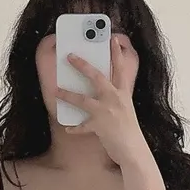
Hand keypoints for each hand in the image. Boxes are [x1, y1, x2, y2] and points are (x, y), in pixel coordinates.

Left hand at [57, 34, 144, 164]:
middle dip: (82, 65)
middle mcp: (115, 99)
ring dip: (67, 95)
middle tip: (70, 56)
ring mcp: (107, 112)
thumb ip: (116, 99)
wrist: (134, 151)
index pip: (120, 69)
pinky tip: (67, 127)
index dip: (116, 53)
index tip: (111, 38)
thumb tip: (102, 93)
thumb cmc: (129, 132)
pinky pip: (82, 126)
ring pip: (83, 99)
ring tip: (56, 90)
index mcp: (123, 94)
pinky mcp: (99, 126)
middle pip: (97, 77)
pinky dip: (74, 127)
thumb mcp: (126, 110)